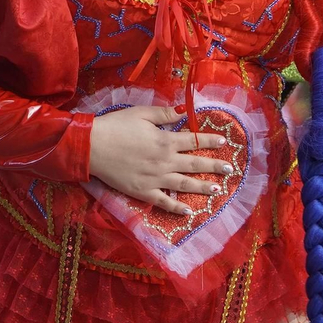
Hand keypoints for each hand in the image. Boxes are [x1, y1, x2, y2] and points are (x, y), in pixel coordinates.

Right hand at [87, 106, 231, 213]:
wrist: (92, 147)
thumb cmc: (115, 126)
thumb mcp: (141, 113)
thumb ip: (164, 114)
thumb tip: (184, 111)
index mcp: (165, 141)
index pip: (194, 141)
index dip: (210, 141)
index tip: (224, 142)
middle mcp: (165, 162)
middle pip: (195, 164)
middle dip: (214, 166)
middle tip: (230, 169)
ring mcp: (155, 179)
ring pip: (184, 185)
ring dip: (203, 187)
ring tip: (218, 190)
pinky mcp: (143, 192)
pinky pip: (164, 202)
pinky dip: (177, 208)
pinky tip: (188, 211)